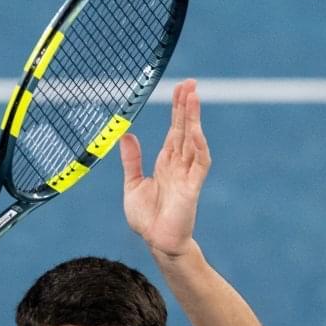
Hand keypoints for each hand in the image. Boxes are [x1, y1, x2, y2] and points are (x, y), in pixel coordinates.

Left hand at [119, 78, 210, 260]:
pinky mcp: (191, 188)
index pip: (175, 130)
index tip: (181, 89)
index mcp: (166, 162)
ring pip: (193, 141)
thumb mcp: (132, 184)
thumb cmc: (147, 218)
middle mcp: (179, 165)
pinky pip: (199, 165)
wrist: (155, 242)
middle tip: (191, 83)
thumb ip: (132, 160)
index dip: (178, 109)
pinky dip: (199, 148)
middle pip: (185, 129)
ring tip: (194, 97)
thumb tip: (126, 135)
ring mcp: (187, 175)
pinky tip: (197, 132)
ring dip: (194, 120)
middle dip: (188, 106)